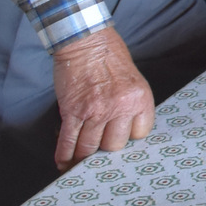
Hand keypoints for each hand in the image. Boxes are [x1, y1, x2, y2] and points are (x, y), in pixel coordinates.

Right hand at [50, 27, 153, 169]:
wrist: (86, 41)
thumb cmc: (110, 57)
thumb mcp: (133, 80)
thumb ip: (131, 105)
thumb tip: (123, 131)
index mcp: (140, 98)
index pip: (140, 134)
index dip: (129, 140)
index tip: (120, 143)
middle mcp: (121, 107)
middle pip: (114, 146)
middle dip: (105, 151)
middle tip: (98, 154)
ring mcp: (96, 111)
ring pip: (89, 148)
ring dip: (83, 158)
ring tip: (78, 164)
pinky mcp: (73, 111)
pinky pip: (69, 141)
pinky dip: (65, 155)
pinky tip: (64, 162)